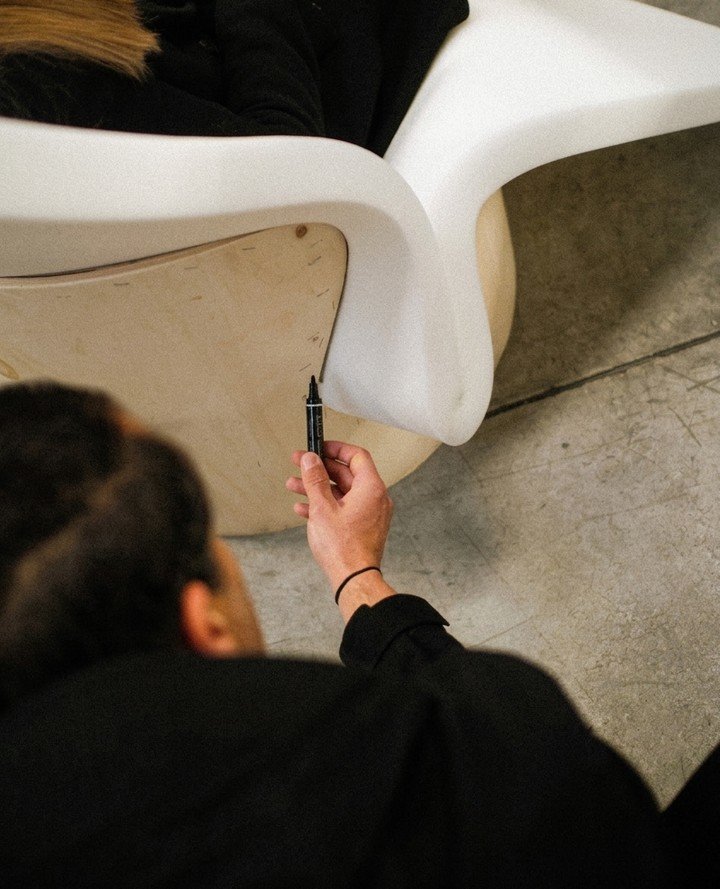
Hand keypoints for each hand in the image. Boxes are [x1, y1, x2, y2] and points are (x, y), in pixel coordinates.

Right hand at [286, 441, 393, 592]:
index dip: (336, 448)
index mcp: (371, 488)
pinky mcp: (361, 527)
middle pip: (346, 474)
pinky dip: (324, 505)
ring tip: (293, 485)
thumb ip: (315, 480)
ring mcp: (369, 514)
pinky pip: (343, 508)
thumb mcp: (322, 508)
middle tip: (299, 463)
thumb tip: (310, 459)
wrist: (353, 579)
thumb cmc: (343, 548)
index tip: (319, 446)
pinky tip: (303, 508)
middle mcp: (374, 499)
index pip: (356, 456)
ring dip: (317, 487)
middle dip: (319, 469)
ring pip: (340, 492)